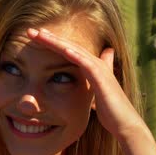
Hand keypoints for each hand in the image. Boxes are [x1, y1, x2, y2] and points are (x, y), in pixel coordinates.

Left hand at [26, 27, 145, 140]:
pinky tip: (64, 49)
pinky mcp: (102, 79)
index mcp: (92, 67)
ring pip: (74, 50)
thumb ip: (89, 87)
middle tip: (31, 31)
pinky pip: (86, 64)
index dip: (52, 43)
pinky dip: (75, 55)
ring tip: (40, 34)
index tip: (36, 38)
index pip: (68, 51)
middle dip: (50, 38)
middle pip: (69, 46)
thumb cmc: (110, 112)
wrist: (125, 123)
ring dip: (57, 42)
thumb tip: (84, 87)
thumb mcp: (94, 96)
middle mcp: (96, 64)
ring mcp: (100, 70)